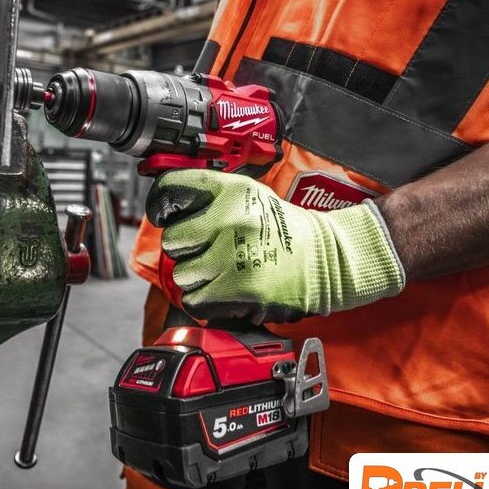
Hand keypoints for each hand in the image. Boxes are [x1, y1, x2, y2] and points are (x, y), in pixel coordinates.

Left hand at [146, 169, 404, 324]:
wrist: (328, 259)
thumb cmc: (284, 230)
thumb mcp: (250, 195)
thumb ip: (209, 196)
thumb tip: (166, 207)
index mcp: (231, 190)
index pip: (171, 188)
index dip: (160, 204)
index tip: (162, 214)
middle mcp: (231, 219)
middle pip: (172, 239)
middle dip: (185, 249)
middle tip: (206, 251)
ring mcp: (235, 255)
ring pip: (182, 274)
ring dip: (197, 278)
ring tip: (222, 272)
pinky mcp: (240, 288)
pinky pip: (195, 300)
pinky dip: (205, 300)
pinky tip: (226, 289)